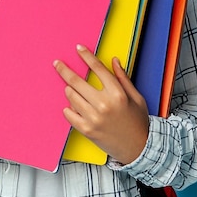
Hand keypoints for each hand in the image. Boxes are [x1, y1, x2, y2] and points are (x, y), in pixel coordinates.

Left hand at [54, 45, 149, 164]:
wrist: (139, 149)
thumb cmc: (138, 121)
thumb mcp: (136, 96)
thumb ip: (123, 78)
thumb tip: (114, 60)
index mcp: (117, 93)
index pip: (97, 68)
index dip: (86, 56)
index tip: (78, 48)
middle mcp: (104, 104)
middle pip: (77, 82)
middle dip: (64, 70)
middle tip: (57, 64)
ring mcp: (94, 118)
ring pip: (71, 97)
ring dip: (69, 89)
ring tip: (70, 88)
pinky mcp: (87, 130)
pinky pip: (69, 114)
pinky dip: (68, 108)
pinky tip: (71, 105)